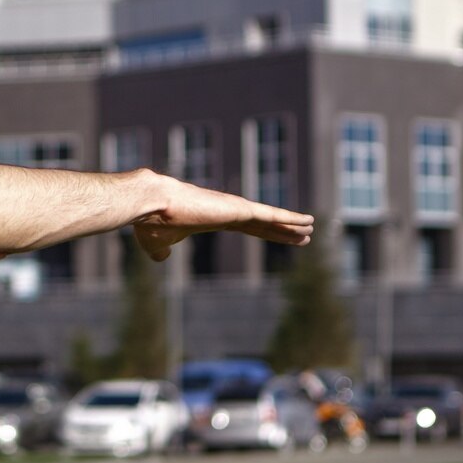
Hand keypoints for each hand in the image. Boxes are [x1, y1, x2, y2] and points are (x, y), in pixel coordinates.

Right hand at [133, 173, 314, 261]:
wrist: (151, 205)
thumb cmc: (152, 222)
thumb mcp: (157, 243)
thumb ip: (162, 250)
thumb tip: (160, 257)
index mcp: (213, 219)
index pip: (245, 227)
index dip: (263, 232)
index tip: (278, 236)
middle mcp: (227, 211)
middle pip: (262, 223)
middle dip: (282, 230)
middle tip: (302, 234)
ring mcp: (235, 209)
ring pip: (270, 218)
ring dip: (291, 223)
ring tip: (311, 227)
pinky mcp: (239, 208)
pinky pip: (271, 215)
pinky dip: (290, 218)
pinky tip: (306, 222)